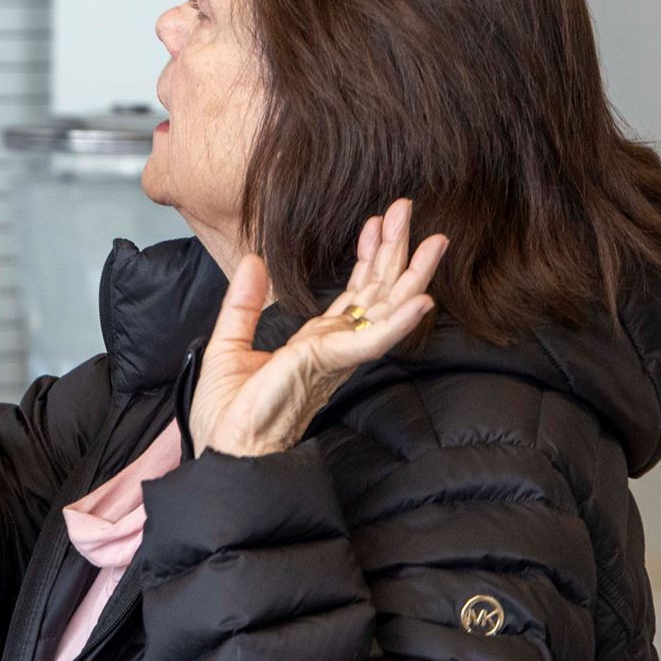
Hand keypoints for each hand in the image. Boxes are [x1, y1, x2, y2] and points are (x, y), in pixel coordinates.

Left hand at [190, 199, 447, 457]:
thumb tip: (253, 262)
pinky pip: (371, 341)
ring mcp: (335, 356)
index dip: (367, 257)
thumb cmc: (230, 415)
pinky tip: (422, 298)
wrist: (225, 452)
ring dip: (411, 273)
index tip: (375, 223)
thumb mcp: (228, 345)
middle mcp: (334, 348)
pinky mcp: (327, 365)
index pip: (354, 295)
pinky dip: (398, 321)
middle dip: (395, 250)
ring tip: (435, 240)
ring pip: (385, 309)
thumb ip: (244, 304)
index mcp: (315, 343)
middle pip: (377, 293)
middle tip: (406, 209)